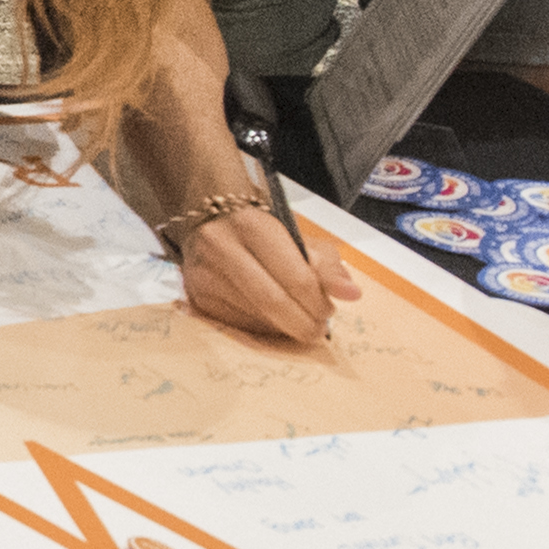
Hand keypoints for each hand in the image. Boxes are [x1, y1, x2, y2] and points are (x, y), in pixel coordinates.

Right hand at [171, 204, 360, 354]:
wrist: (207, 219)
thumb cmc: (262, 231)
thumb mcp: (299, 239)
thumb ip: (328, 266)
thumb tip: (351, 295)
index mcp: (252, 226)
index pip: (295, 277)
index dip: (318, 302)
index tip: (329, 310)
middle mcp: (222, 249)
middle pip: (272, 302)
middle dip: (303, 322)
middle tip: (318, 329)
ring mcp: (204, 276)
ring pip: (255, 317)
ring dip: (284, 328)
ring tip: (298, 322)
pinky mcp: (196, 297)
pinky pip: (238, 325)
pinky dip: (262, 328)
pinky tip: (272, 321)